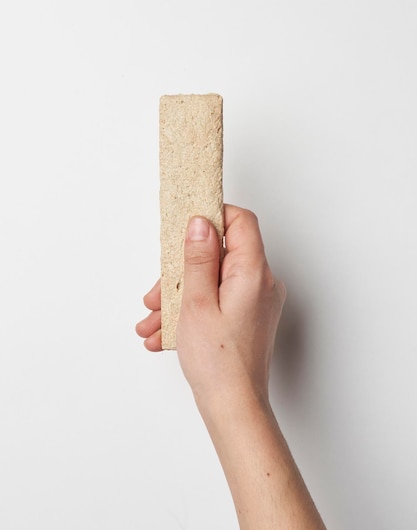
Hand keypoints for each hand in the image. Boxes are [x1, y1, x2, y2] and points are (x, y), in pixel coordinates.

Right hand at [136, 204, 286, 404]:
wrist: (233, 408)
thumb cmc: (218, 362)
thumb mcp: (197, 302)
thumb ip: (199, 258)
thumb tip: (201, 222)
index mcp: (254, 272)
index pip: (241, 221)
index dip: (213, 216)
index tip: (185, 224)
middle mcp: (261, 283)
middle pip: (220, 255)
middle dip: (182, 271)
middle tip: (156, 293)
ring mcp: (256, 301)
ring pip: (213, 281)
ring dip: (179, 297)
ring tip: (151, 323)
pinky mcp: (248, 317)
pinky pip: (218, 300)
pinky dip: (191, 311)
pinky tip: (163, 333)